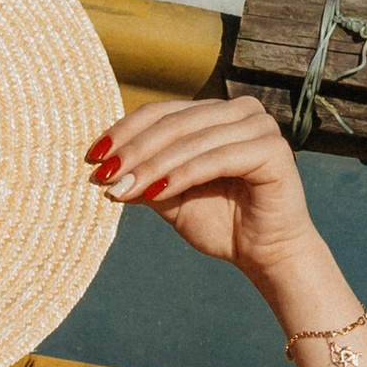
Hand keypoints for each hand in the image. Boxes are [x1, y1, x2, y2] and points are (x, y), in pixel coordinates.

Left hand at [87, 94, 315, 282]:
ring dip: (152, 165)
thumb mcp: (170, 197)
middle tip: (104, 175)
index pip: (163, 112)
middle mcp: (241, 111)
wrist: (266, 256)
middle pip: (175, 123)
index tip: (93, 155)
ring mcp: (261, 127)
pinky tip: (156, 192)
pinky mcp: (272, 150)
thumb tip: (102, 169)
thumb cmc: (222, 224)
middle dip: (134, 150)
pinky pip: (216, 158)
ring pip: (192, 140)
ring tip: (122, 189)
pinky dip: (182, 174)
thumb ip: (143, 177)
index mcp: (217, 113)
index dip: (125, 131)